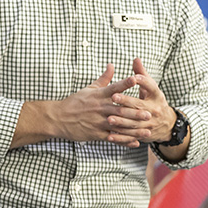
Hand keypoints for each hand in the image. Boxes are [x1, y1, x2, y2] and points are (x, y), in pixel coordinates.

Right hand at [12, 64, 142, 146]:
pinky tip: (135, 142)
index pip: (114, 87)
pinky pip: (113, 138)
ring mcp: (98, 122)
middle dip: (135, 112)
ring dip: (134, 129)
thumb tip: (112, 65)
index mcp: (99, 95)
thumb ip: (104, 78)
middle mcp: (100, 108)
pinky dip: (124, 141)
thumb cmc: (75, 102)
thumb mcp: (89, 88)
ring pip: (119, 125)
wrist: (58, 118)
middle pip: (120, 109)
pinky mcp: (96, 134)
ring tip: (147, 130)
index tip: (136, 79)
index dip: (125, 83)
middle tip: (149, 113)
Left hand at [106, 58, 175, 147]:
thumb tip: (136, 59)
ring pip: (134, 123)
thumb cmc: (154, 100)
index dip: (143, 81)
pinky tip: (110, 135)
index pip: (151, 87)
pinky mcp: (144, 134)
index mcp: (157, 96)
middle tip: (114, 97)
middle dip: (127, 102)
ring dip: (121, 121)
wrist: (167, 124)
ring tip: (109, 118)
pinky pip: (131, 136)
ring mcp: (150, 123)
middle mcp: (155, 110)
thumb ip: (142, 74)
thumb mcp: (151, 88)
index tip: (134, 77)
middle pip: (140, 106)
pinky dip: (120, 137)